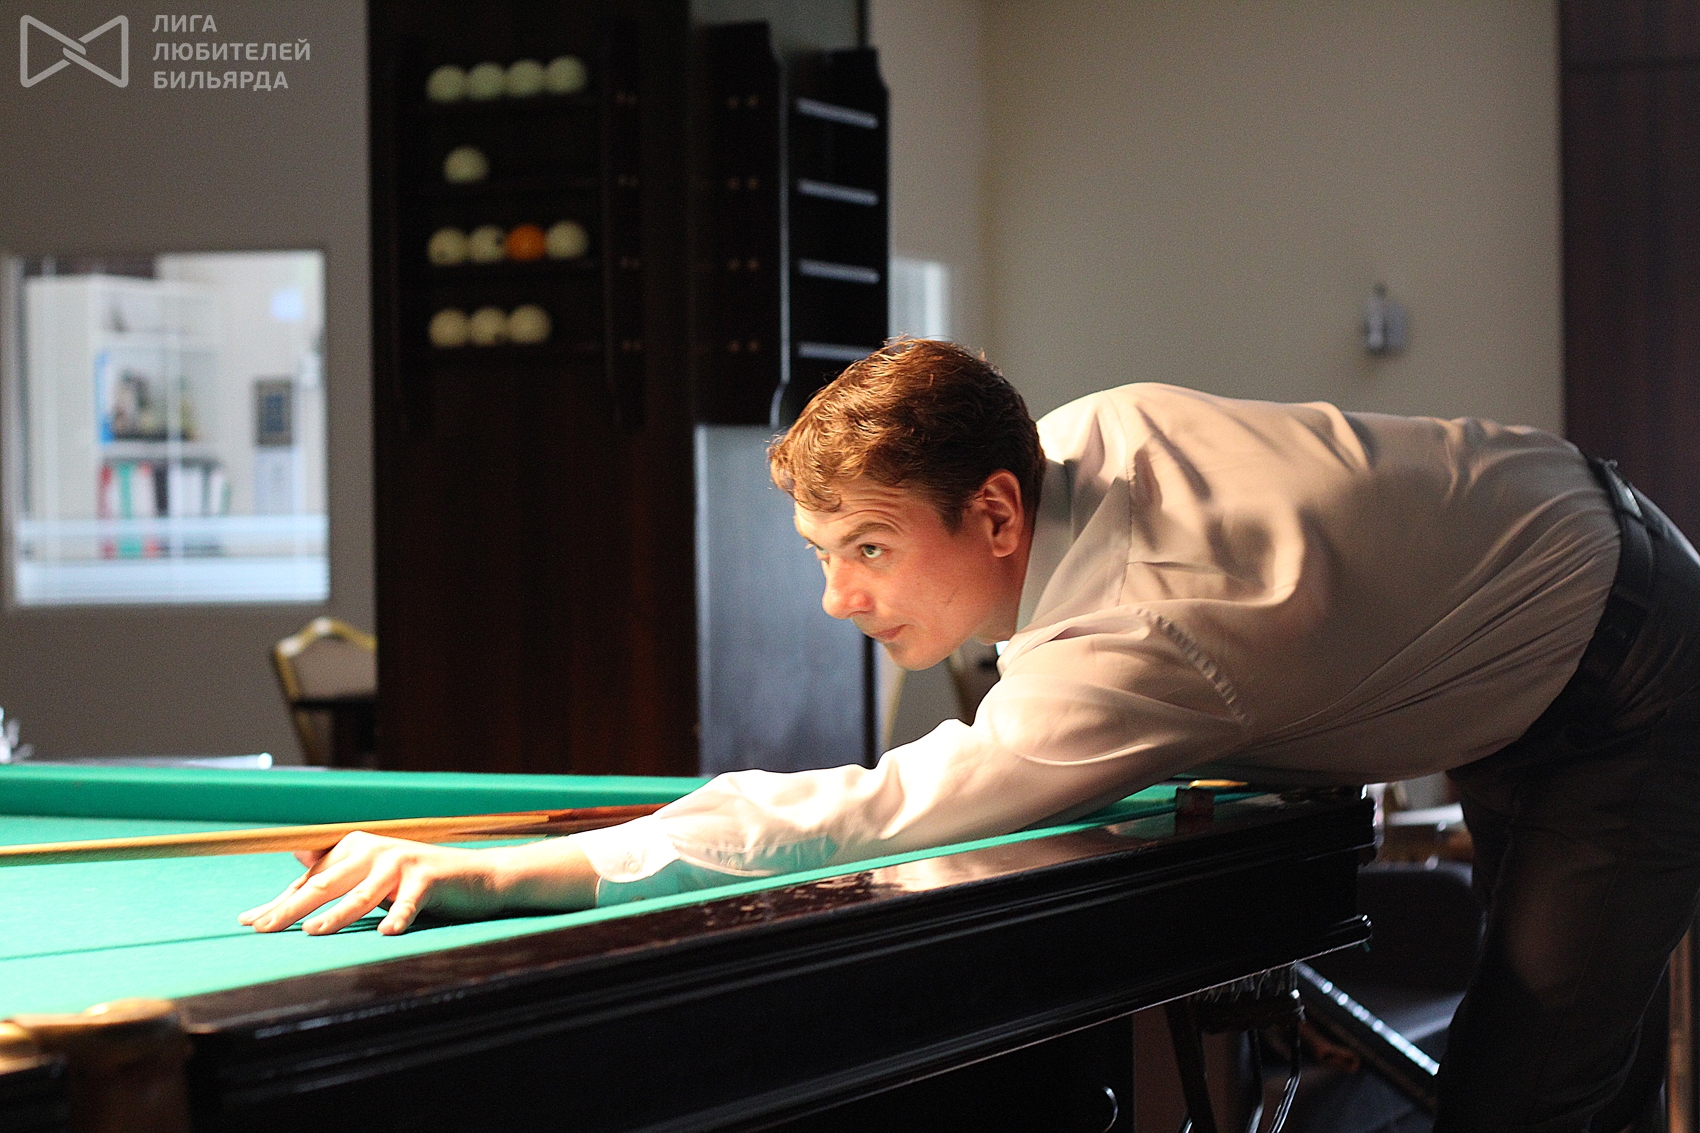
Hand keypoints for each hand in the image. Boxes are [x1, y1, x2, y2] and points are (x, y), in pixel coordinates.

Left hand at [238, 833, 597, 935]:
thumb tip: (295, 855)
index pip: (311, 879)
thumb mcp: (375, 875)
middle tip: (263, 928)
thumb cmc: (420, 882)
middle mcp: (375, 849)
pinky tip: (386, 932)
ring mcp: (402, 862)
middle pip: (325, 883)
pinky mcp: (429, 876)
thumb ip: (339, 871)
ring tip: (313, 932)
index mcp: (357, 847)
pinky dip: (398, 916)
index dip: (280, 901)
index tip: (249, 921)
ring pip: (360, 894)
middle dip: (291, 907)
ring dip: (336, 915)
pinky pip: (408, 902)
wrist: (478, 877)